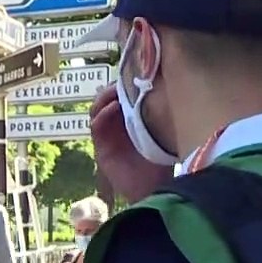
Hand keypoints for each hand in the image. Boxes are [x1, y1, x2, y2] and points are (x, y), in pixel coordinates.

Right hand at [89, 85, 171, 202]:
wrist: (155, 191)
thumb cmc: (164, 162)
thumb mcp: (165, 131)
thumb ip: (160, 110)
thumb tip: (162, 82)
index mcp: (131, 120)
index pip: (122, 93)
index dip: (126, 81)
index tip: (136, 71)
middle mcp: (118, 126)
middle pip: (107, 98)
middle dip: (114, 86)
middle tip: (125, 78)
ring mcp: (108, 137)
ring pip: (98, 109)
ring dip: (105, 96)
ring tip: (116, 90)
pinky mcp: (102, 150)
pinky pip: (96, 127)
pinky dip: (102, 114)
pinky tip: (113, 107)